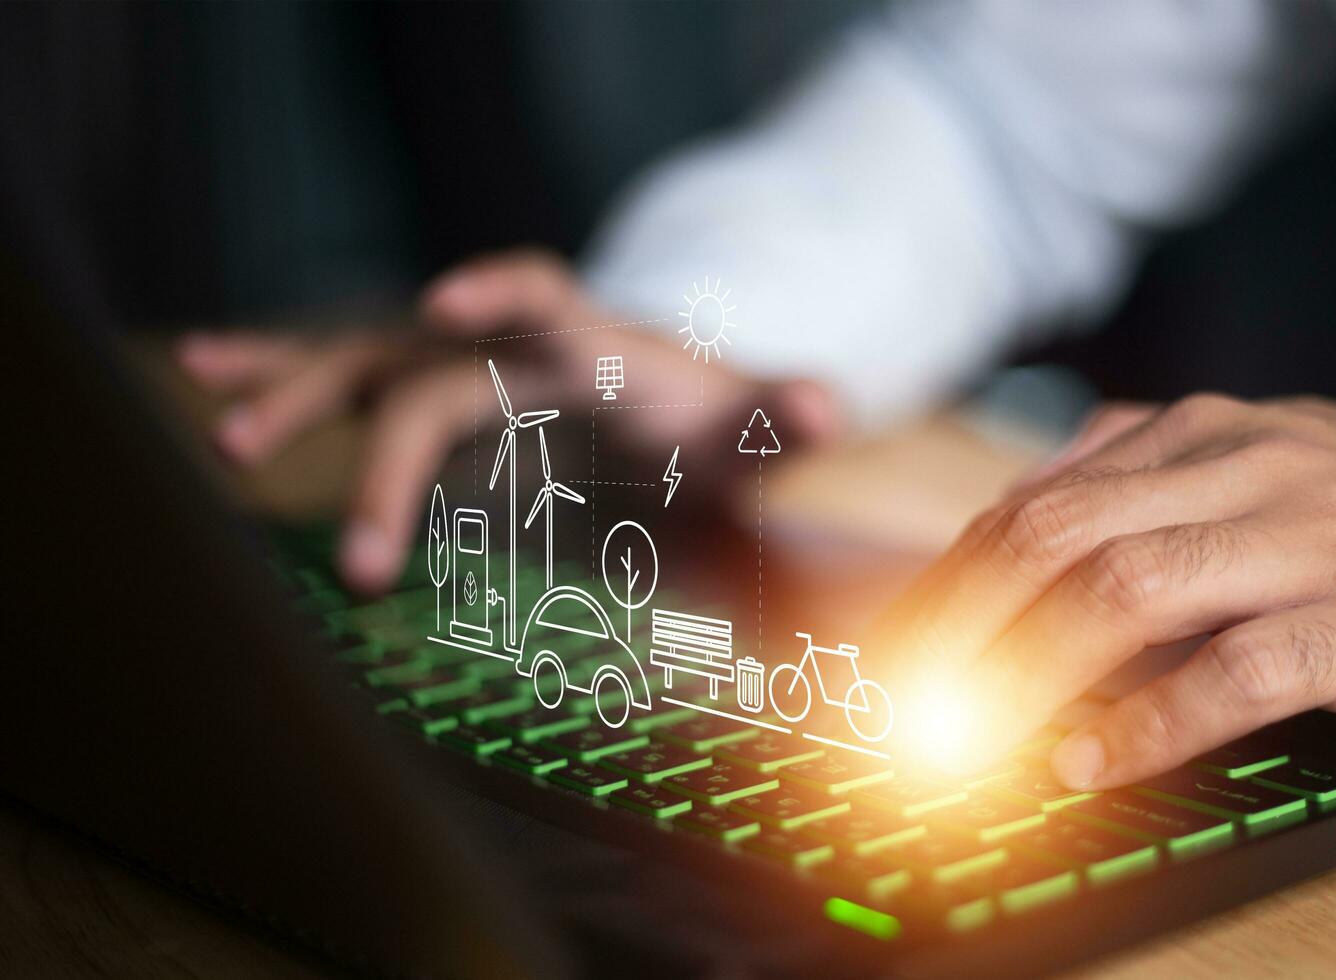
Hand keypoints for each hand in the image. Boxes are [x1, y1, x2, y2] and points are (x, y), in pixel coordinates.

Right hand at [178, 249, 838, 592]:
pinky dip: (276, 370)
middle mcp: (504, 339)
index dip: (495, 289)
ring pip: (359, 361)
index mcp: (586, 341)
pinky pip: (341, 373)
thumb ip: (785, 418)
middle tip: (365, 559)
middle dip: (388, 461)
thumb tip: (825, 406)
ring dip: (293, 394)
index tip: (446, 302)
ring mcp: (456, 359)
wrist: (675, 407)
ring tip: (230, 436)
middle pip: (429, 375)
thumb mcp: (752, 427)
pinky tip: (205, 378)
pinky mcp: (424, 390)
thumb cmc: (710, 422)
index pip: (541, 294)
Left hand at [884, 394, 1335, 788]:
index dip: (952, 577)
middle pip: (1058, 534)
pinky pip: (1238, 666)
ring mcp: (1308, 537)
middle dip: (959, 620)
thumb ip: (1147, 481)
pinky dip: (1150, 718)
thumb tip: (1017, 524)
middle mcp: (1243, 466)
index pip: (1040, 498)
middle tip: (897, 695)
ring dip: (1029, 666)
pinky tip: (1090, 758)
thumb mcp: (1261, 466)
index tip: (893, 643)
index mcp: (1206, 431)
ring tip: (967, 732)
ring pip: (1129, 588)